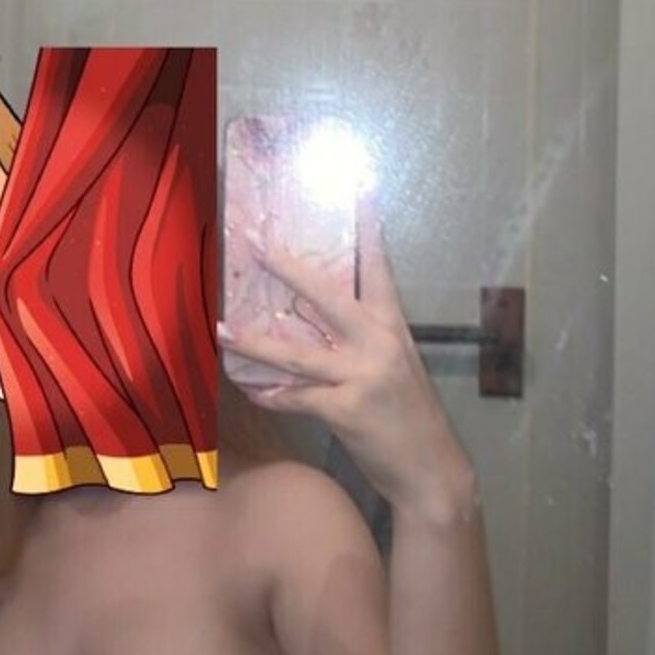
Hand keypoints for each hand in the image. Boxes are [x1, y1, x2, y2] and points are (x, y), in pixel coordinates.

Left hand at [218, 198, 476, 521]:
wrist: (431, 470)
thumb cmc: (409, 415)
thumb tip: (314, 317)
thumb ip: (363, 338)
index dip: (368, 225)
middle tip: (256, 243)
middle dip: (288, 268)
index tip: (359, 184)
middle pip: (327, 294)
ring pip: (297, 352)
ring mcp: (362, 376)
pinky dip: (270, 395)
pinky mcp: (346, 410)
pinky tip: (249, 390)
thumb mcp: (395, 365)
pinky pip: (295, 397)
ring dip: (255, 342)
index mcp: (392, 326)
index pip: (379, 266)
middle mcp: (378, 343)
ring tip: (223, 331)